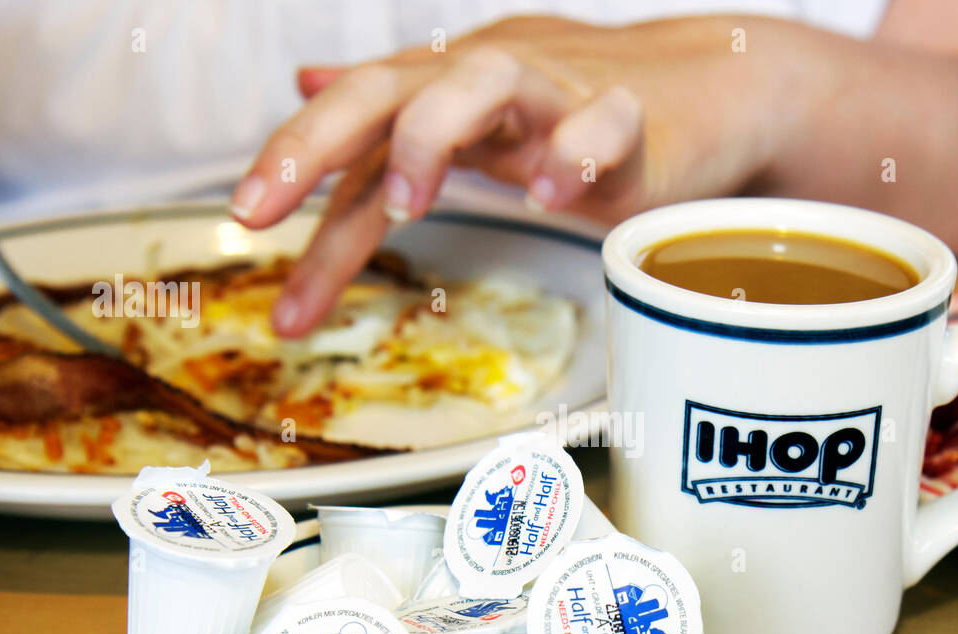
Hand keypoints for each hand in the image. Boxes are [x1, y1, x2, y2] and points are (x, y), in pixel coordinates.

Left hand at [229, 16, 775, 335]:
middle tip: (259, 208)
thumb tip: (308, 83)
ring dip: (434, 134)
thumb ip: (393, 114)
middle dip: (314, 142)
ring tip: (409, 202)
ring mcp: (561, 95)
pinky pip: (602, 126)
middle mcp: (491, 81)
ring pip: (484, 83)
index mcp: (448, 89)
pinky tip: (548, 194)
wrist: (713, 89)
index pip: (355, 129)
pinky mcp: (633, 122)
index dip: (291, 169)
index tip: (244, 228)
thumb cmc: (587, 110)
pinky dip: (573, 153)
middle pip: (390, 89)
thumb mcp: (475, 112)